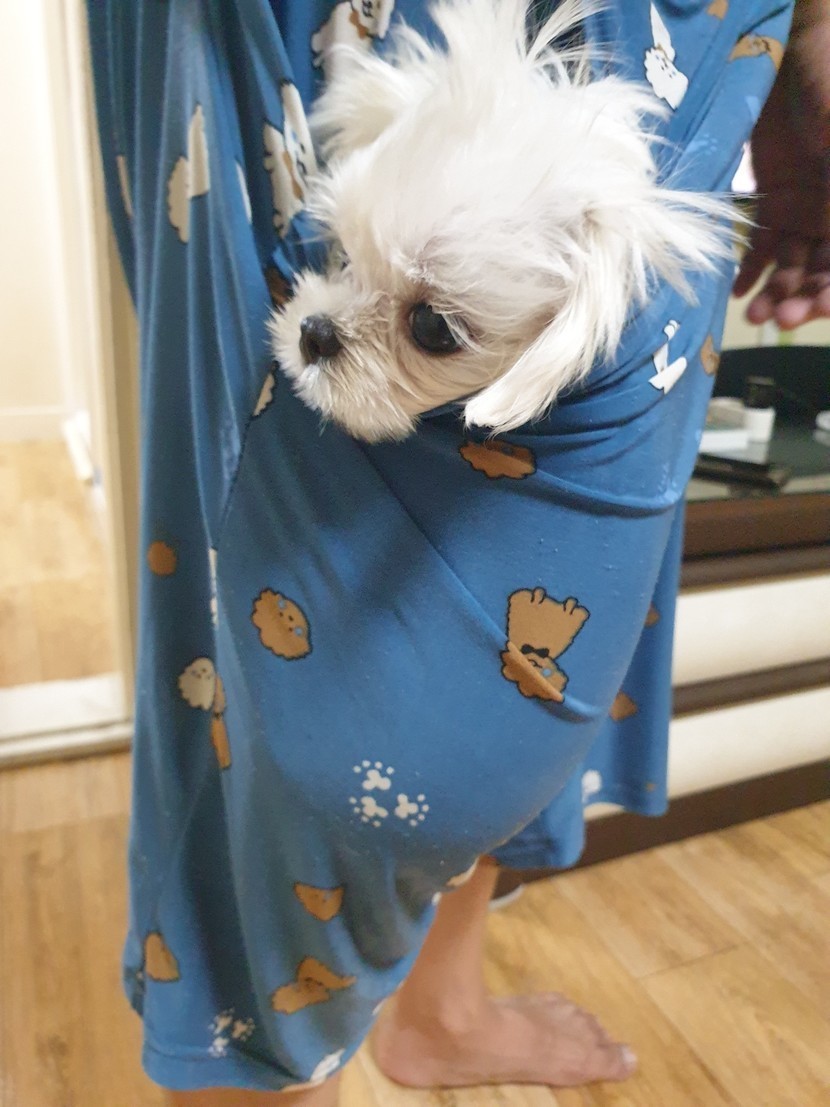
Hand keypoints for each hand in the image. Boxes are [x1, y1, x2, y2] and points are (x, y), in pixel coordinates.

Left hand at [733, 7, 829, 327]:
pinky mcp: (776, 203)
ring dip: (775, 293)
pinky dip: (752, 273)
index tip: (819, 308)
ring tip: (755, 314)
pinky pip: (764, 248)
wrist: (793, 55)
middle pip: (823, 272)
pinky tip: (738, 294)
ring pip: (792, 267)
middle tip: (780, 318)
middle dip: (804, 298)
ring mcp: (807, 211)